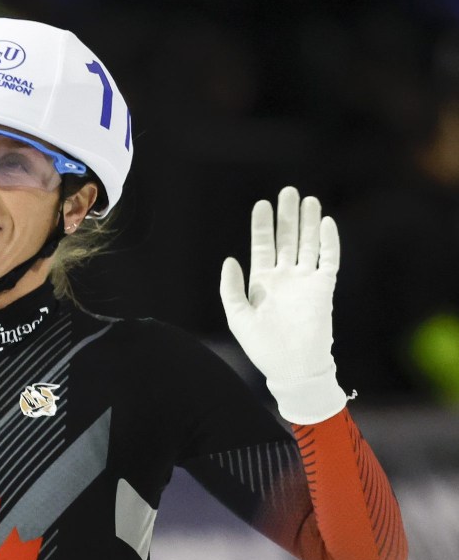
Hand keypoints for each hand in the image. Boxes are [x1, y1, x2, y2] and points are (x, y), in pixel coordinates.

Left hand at [219, 187, 346, 423]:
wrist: (292, 368)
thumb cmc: (262, 346)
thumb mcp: (237, 316)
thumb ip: (231, 288)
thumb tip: (230, 259)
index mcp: (262, 283)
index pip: (262, 246)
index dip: (262, 226)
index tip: (262, 204)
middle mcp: (284, 278)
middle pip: (287, 239)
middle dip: (287, 216)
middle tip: (288, 191)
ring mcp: (305, 282)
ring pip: (308, 245)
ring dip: (308, 223)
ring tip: (308, 200)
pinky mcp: (323, 289)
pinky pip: (328, 260)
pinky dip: (328, 242)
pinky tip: (327, 223)